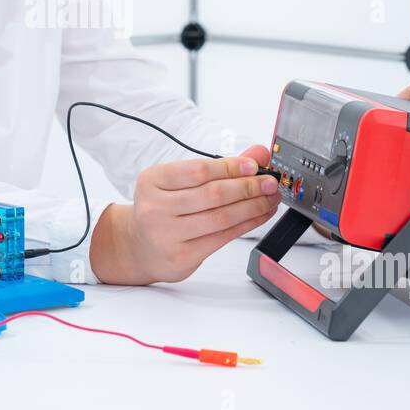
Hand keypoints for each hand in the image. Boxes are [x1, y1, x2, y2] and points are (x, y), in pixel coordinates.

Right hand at [89, 143, 281, 284]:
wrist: (140, 247)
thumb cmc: (163, 210)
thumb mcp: (180, 183)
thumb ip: (218, 168)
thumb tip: (257, 153)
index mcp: (152, 181)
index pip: (198, 170)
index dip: (230, 167)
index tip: (254, 165)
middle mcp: (155, 207)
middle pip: (212, 194)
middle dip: (247, 187)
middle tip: (269, 183)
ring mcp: (167, 234)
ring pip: (221, 217)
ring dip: (252, 207)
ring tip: (270, 199)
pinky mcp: (182, 256)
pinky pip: (223, 237)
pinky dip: (246, 224)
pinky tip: (259, 216)